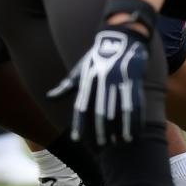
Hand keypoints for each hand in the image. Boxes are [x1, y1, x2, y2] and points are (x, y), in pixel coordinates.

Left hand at [48, 25, 149, 145]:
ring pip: (119, 111)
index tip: (76, 140)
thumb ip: (66, 86)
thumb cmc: (96, 58)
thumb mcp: (79, 69)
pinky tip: (133, 133)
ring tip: (118, 143)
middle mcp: (102, 81)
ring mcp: (119, 80)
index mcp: (87, 79)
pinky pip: (136, 105)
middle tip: (102, 146)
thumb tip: (49, 97)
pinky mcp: (135, 81)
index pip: (81, 106)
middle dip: (100, 131)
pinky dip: (135, 121)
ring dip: (119, 130)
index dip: (78, 124)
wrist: (121, 38)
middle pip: (100, 111)